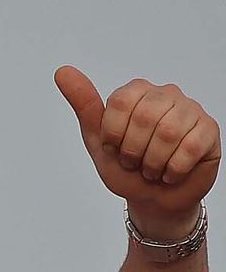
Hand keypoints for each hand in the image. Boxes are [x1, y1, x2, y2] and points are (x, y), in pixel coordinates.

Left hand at [56, 67, 219, 239]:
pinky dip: (173, 170)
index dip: (113, 135)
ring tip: (152, 169)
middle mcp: (166, 95)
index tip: (114, 149)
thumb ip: (84, 106)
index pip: (120, 102)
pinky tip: (171, 173)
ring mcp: (191, 111)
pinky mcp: (209, 130)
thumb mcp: (98, 141)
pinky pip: (190, 147)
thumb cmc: (127, 168)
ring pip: (168, 133)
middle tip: (135, 163)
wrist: (153, 199)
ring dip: (153, 163)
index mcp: (137, 92)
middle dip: (133, 151)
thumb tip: (63, 72)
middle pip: (144, 117)